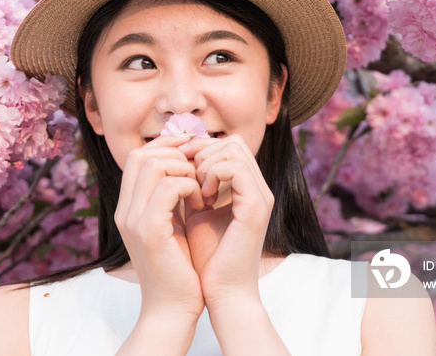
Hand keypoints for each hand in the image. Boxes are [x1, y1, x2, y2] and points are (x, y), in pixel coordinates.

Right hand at [115, 135, 206, 319]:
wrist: (173, 310)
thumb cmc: (179, 269)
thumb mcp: (172, 225)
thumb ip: (172, 198)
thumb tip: (187, 165)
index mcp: (129, 208)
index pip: (138, 157)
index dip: (166, 147)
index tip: (193, 153)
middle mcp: (125, 211)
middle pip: (142, 155)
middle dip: (176, 153)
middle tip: (199, 170)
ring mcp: (133, 220)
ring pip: (154, 165)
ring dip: (185, 170)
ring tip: (201, 192)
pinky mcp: (149, 231)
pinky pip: (168, 187)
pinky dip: (190, 187)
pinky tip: (202, 205)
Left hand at [180, 135, 273, 307]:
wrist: (220, 294)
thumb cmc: (204, 259)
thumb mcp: (194, 212)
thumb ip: (191, 185)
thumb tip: (174, 158)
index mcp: (245, 189)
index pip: (227, 145)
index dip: (199, 150)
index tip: (180, 171)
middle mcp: (257, 188)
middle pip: (232, 141)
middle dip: (201, 153)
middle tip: (186, 180)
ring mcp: (260, 196)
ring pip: (234, 148)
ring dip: (205, 164)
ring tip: (195, 192)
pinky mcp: (257, 207)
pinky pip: (235, 168)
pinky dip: (212, 175)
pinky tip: (202, 199)